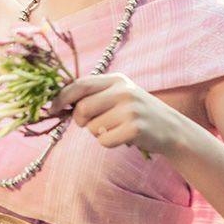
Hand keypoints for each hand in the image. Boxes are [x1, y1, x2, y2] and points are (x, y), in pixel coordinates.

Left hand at [46, 73, 190, 155]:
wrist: (171, 128)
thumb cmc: (137, 113)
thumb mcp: (119, 95)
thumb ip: (94, 94)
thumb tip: (59, 103)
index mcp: (116, 80)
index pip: (80, 84)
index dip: (62, 97)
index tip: (52, 109)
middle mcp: (123, 91)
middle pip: (82, 108)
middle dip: (81, 121)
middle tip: (91, 124)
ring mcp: (130, 110)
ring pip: (93, 128)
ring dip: (98, 133)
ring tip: (116, 128)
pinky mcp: (135, 129)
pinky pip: (104, 141)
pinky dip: (108, 143)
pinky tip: (123, 137)